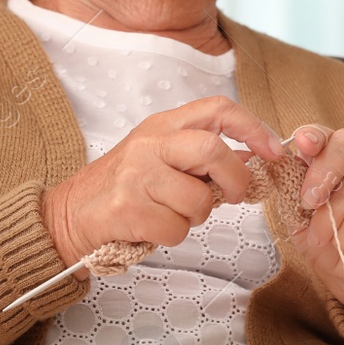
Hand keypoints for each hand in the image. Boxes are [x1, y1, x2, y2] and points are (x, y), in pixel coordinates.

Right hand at [40, 96, 285, 264]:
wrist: (70, 213)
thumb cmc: (126, 187)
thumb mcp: (162, 157)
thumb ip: (202, 155)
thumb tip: (254, 158)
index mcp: (163, 125)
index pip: (218, 109)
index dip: (253, 127)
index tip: (273, 151)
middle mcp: (149, 143)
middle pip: (211, 149)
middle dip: (234, 179)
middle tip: (233, 196)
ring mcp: (136, 174)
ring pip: (198, 199)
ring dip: (197, 217)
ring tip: (174, 214)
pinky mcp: (127, 208)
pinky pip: (176, 228)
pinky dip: (173, 235)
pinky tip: (153, 228)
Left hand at [288, 125, 343, 323]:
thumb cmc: (328, 241)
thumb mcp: (298, 217)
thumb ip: (290, 192)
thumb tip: (275, 170)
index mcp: (331, 159)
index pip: (324, 135)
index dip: (313, 136)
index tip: (302, 145)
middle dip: (323, 173)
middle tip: (309, 202)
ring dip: (329, 219)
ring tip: (321, 238)